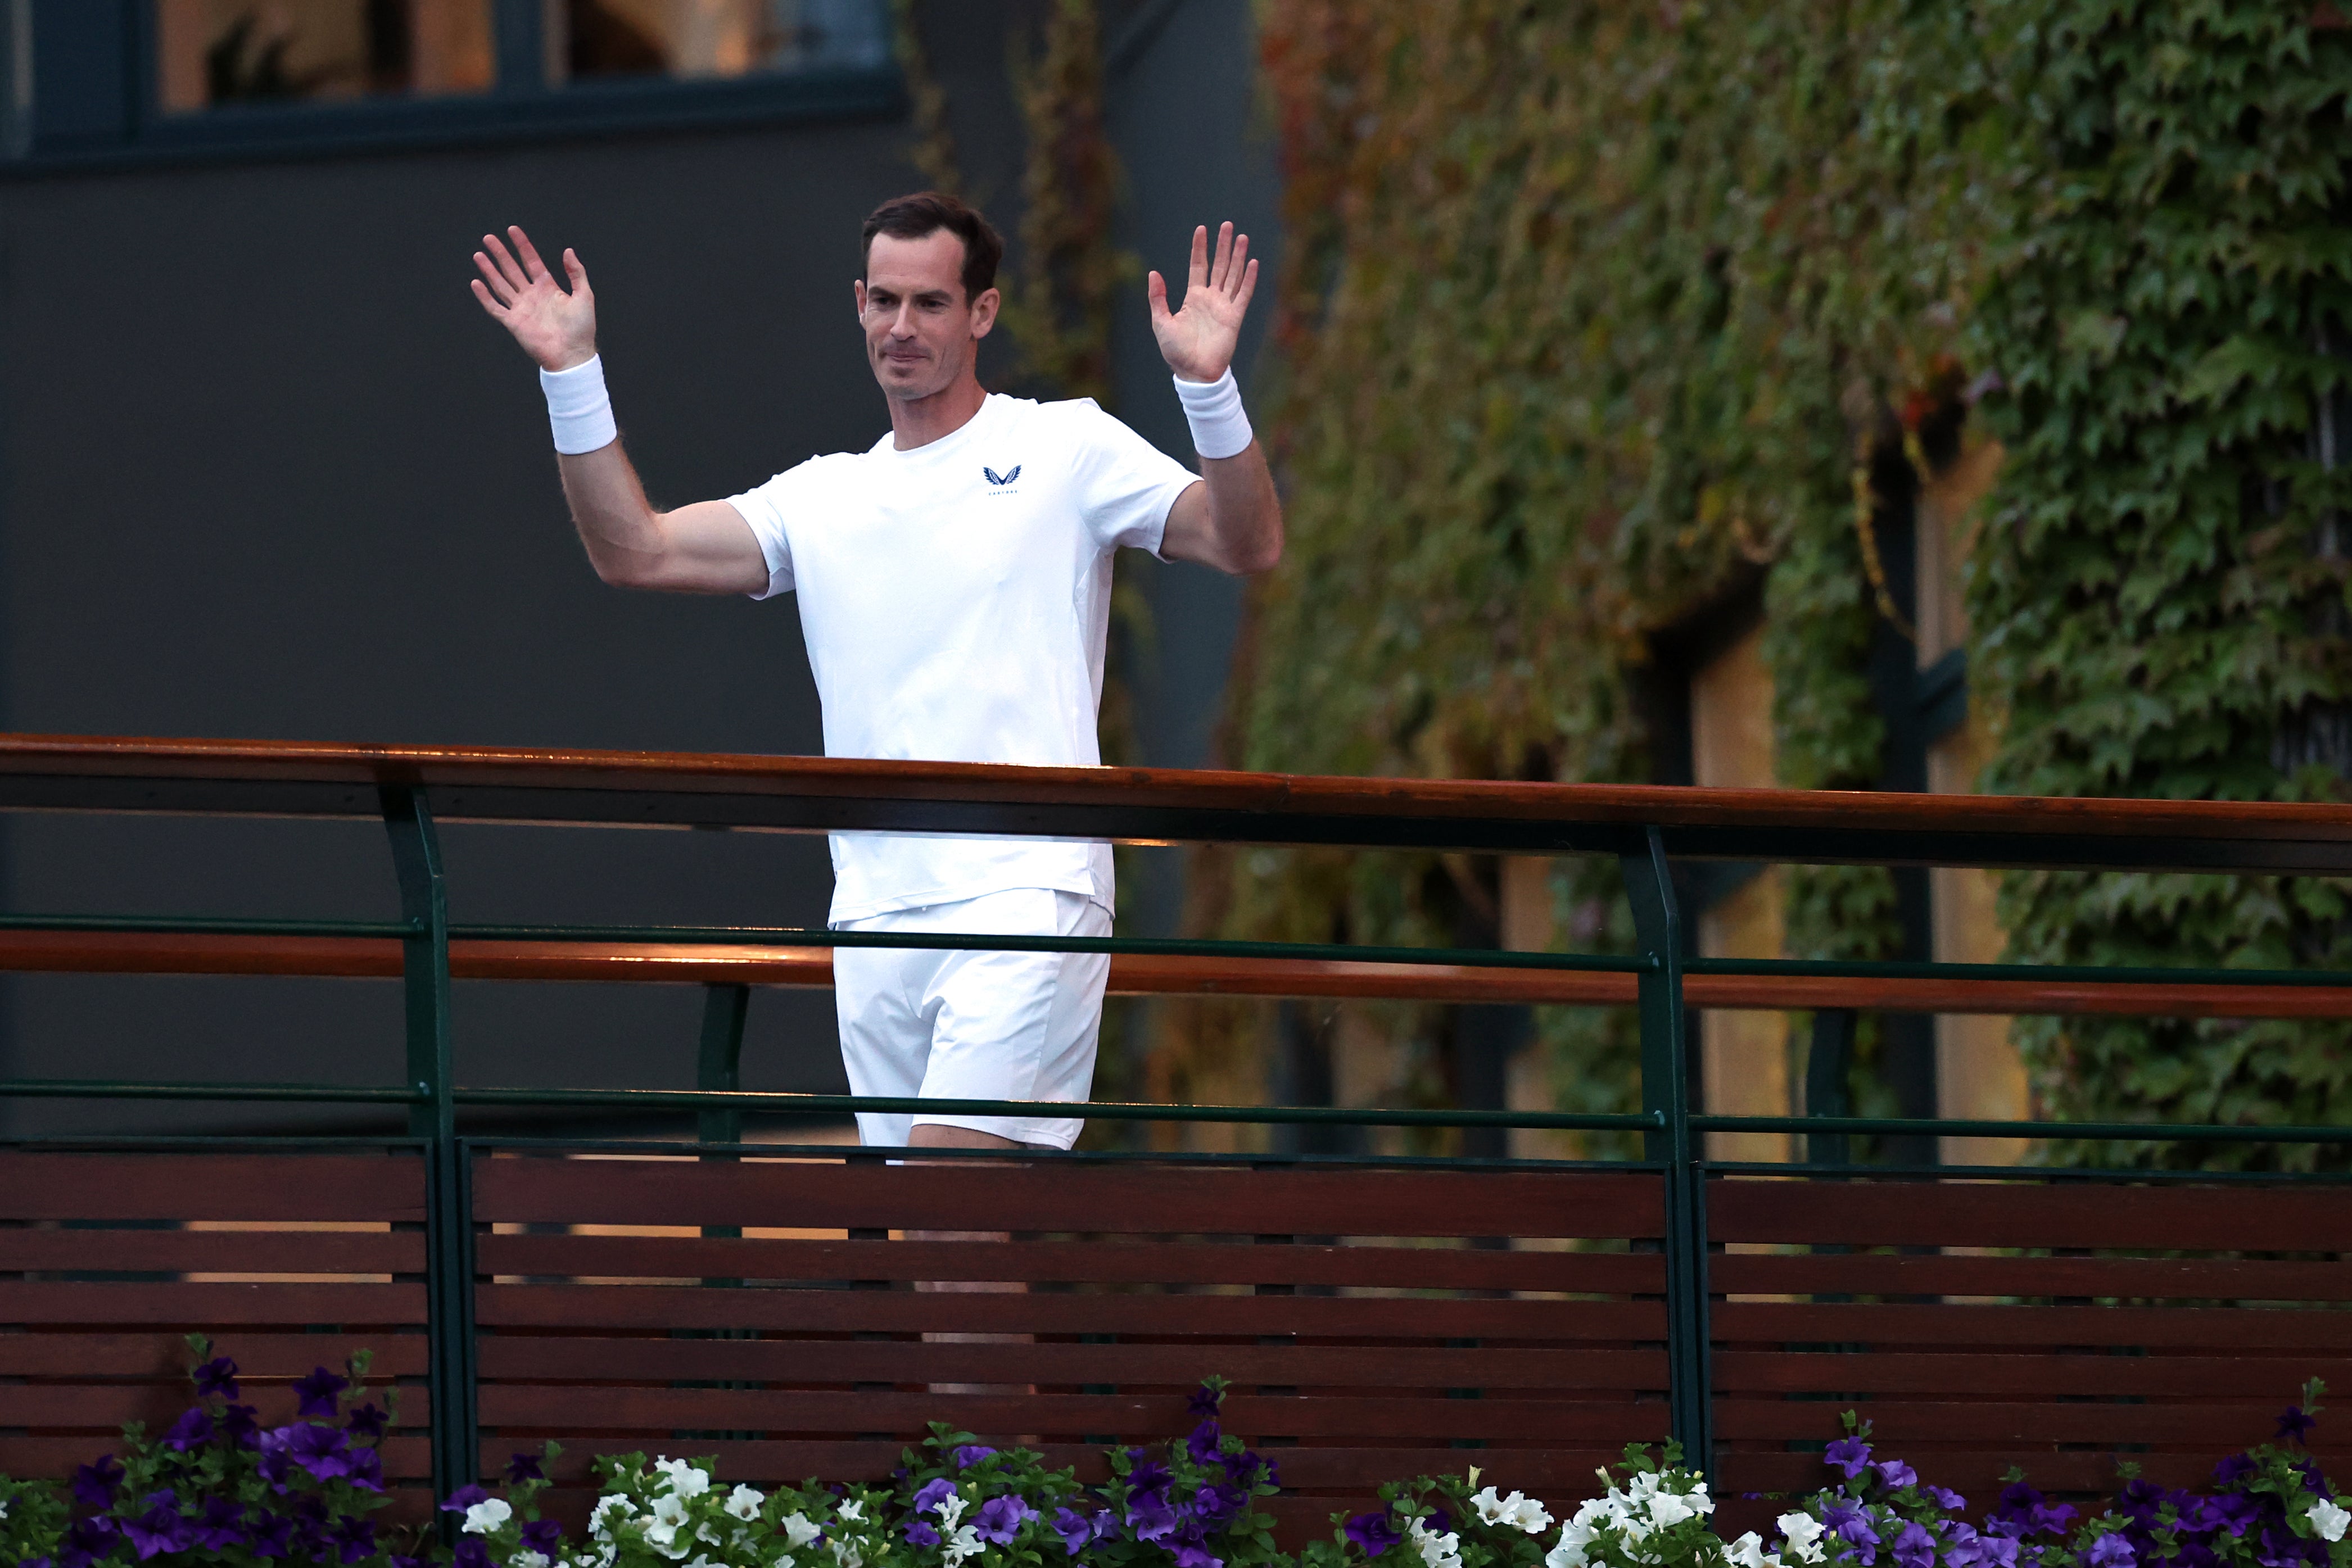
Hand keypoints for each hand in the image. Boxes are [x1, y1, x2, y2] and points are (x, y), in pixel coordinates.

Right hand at [471, 225, 596, 371]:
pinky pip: (495, 308)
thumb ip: (576, 273)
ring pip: (501, 285)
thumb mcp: (584, 296)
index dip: (522, 246)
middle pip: (512, 269)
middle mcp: (532, 295)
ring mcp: (521, 308)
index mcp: (548, 287)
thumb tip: (568, 250)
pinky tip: (476, 283)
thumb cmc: (581, 328)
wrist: (573, 354)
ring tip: (479, 254)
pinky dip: (485, 296)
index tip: (512, 230)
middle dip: (501, 253)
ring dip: (489, 270)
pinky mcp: (513, 322)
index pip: (531, 261)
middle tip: (489, 238)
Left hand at [1149, 221, 1256, 382]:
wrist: (1193, 372)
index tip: (1201, 229)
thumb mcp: (1161, 322)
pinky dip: (1249, 279)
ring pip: (1233, 275)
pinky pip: (1244, 295)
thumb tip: (1154, 273)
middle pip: (1219, 266)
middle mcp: (1210, 299)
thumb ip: (1158, 298)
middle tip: (1227, 225)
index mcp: (1193, 298)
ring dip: (1238, 256)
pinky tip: (1252, 263)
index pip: (1199, 266)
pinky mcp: (1234, 317)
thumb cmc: (1176, 351)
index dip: (1200, 248)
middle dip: (1223, 245)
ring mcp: (1224, 307)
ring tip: (1242, 237)